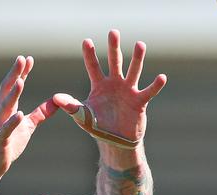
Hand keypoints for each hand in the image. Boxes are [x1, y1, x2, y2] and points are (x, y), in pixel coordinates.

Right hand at [0, 56, 57, 181]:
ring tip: (20, 82)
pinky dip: (11, 122)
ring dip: (12, 95)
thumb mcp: (28, 127)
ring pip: (4, 108)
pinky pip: (5, 130)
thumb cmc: (7, 144)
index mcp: (6, 109)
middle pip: (6, 91)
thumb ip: (40, 113)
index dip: (21, 73)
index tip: (28, 59)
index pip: (13, 87)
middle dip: (14, 75)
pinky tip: (19, 114)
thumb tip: (56, 101)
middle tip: (21, 60)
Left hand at [53, 29, 166, 147]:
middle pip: (115, 62)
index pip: (93, 67)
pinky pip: (148, 91)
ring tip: (140, 44)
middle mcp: (115, 84)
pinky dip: (156, 85)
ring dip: (137, 59)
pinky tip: (161, 77)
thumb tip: (55, 98)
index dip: (90, 55)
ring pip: (133, 71)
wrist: (115, 141)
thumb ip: (70, 106)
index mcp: (99, 85)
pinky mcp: (140, 101)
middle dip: (114, 47)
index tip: (86, 41)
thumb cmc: (98, 126)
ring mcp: (128, 91)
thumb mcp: (82, 116)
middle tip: (113, 32)